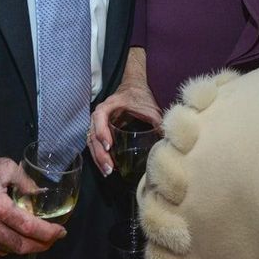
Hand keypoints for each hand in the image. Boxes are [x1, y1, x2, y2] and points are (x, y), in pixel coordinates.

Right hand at [0, 152, 65, 255]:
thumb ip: (26, 182)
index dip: (48, 232)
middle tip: (53, 239)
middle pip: (20, 245)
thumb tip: (41, 193)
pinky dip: (10, 246)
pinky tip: (18, 237)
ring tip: (39, 238)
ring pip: (8, 250)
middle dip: (41, 245)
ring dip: (26, 247)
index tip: (61, 232)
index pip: (28, 227)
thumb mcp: (4, 167)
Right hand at [88, 48, 160, 175]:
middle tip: (109, 169)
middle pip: (93, 135)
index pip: (99, 117)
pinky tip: (107, 167)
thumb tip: (167, 140)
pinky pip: (95, 144)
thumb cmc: (140, 95)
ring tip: (108, 172)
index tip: (109, 146)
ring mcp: (98, 123)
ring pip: (92, 142)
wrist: (134, 86)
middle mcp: (99, 114)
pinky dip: (99, 156)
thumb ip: (157, 121)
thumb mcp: (150, 108)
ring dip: (98, 158)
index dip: (102, 132)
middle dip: (100, 153)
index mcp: (109, 105)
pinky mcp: (101, 130)